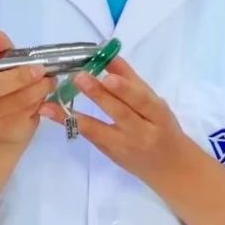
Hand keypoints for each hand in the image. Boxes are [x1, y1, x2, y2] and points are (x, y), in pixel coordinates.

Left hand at [39, 57, 192, 182]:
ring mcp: (124, 147)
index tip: (108, 77)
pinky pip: (91, 138)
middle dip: (99, 96)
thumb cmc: (163, 128)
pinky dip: (72, 125)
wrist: (170, 168)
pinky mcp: (111, 155)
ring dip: (75, 115)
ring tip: (56, 101)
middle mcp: (142, 133)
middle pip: (120, 113)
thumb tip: (111, 56)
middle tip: (79, 77)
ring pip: (99, 131)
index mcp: (158, 116)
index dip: (126, 90)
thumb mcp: (156, 104)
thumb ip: (133, 81)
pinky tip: (54, 114)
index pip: (142, 101)